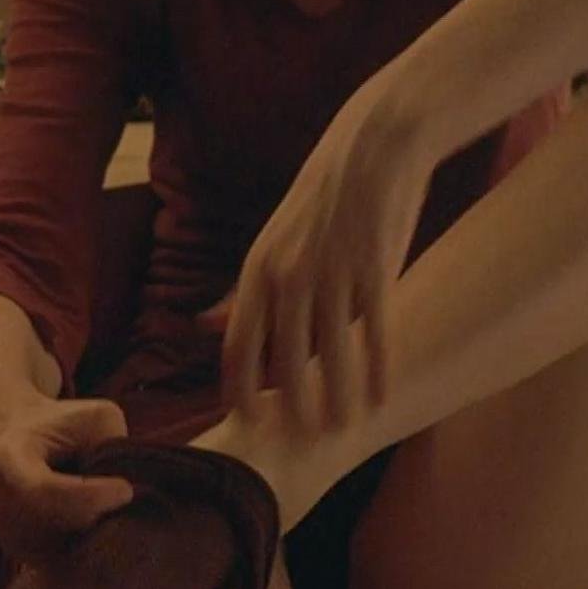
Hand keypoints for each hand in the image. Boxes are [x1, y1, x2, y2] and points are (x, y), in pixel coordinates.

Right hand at [0, 396, 133, 559]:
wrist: (17, 431)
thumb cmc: (62, 422)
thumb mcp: (95, 417)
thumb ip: (112, 446)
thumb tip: (131, 488)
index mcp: (9, 454)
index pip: (44, 490)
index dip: (90, 497)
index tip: (125, 489)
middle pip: (50, 524)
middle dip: (94, 517)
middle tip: (120, 502)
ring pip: (52, 547)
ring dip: (86, 533)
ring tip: (101, 508)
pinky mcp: (11, 545)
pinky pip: (49, 559)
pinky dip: (74, 545)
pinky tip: (87, 522)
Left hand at [222, 88, 425, 430]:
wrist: (376, 144)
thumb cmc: (321, 199)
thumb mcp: (271, 241)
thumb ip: (244, 290)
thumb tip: (206, 324)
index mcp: (257, 269)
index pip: (237, 345)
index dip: (241, 391)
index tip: (249, 426)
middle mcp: (288, 273)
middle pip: (283, 358)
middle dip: (292, 407)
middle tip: (301, 444)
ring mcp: (332, 270)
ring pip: (331, 352)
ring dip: (337, 398)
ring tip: (344, 430)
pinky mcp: (376, 265)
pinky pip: (376, 331)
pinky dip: (377, 370)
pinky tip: (381, 398)